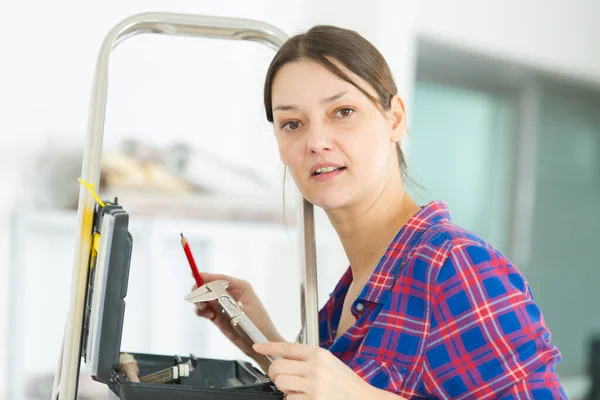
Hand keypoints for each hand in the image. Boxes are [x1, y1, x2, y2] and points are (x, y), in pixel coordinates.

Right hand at [191, 272, 283, 368]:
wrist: (259, 344)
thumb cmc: (257, 325)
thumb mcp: (241, 310)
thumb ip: (225, 301)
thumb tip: (210, 289)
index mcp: (240, 287)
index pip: (221, 279)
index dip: (207, 277)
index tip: (195, 276)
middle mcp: (230, 293)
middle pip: (209, 286)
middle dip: (201, 291)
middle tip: (199, 300)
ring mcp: (222, 304)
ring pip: (204, 297)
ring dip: (200, 302)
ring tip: (205, 310)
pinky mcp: (217, 314)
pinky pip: (204, 309)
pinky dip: (201, 311)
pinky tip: (207, 315)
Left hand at [253, 342, 376, 399]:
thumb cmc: (348, 385)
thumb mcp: (330, 364)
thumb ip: (309, 359)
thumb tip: (285, 359)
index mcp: (319, 354)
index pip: (287, 347)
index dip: (268, 346)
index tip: (257, 347)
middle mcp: (316, 368)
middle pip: (277, 366)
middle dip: (276, 374)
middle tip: (284, 379)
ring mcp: (314, 386)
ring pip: (280, 384)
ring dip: (285, 390)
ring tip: (298, 391)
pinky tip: (305, 399)